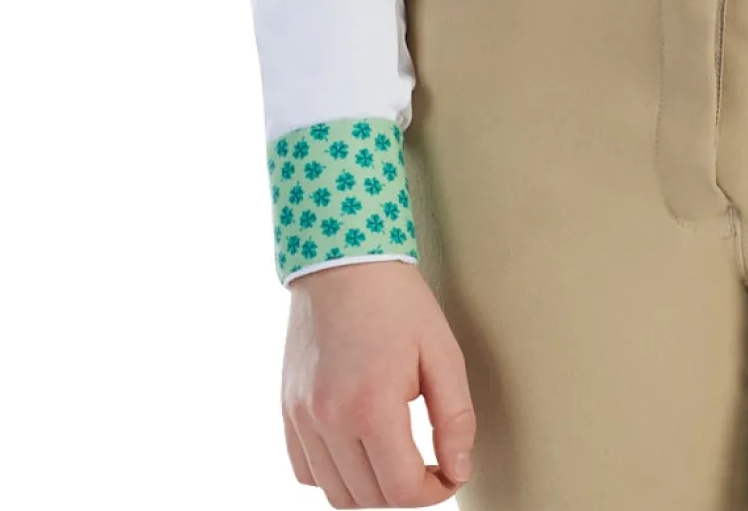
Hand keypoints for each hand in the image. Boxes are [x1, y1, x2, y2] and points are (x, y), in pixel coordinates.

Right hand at [281, 261, 476, 506]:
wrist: (343, 261)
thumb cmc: (398, 302)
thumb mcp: (442, 352)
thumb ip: (455, 418)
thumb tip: (459, 471)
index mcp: (372, 406)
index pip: (404, 491)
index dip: (436, 492)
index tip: (449, 472)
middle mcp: (330, 420)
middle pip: (371, 498)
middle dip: (407, 491)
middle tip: (429, 463)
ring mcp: (303, 418)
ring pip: (336, 494)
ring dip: (371, 489)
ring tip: (395, 457)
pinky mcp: (289, 411)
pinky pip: (306, 472)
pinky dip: (334, 475)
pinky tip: (359, 447)